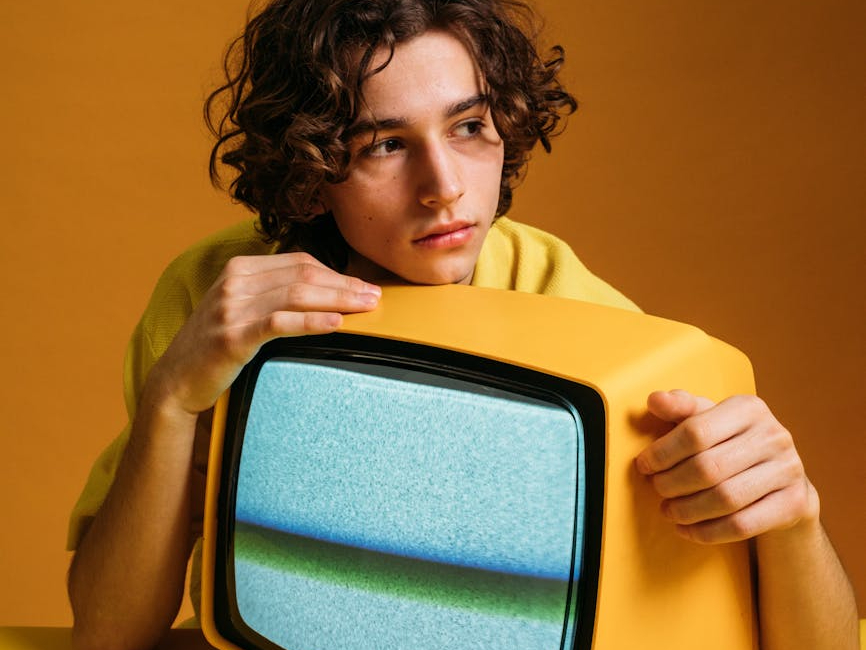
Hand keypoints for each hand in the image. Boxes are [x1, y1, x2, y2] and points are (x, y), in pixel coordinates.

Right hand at [147, 252, 380, 414]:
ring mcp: (231, 308)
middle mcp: (234, 282)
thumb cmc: (216, 346)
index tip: (364, 285)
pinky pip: (280, 323)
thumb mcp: (241, 309)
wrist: (175, 381)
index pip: (300, 263)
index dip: (337, 273)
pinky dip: (312, 320)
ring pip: (296, 295)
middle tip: (376, 296)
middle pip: (303, 276)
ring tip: (366, 307)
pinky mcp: (231, 337)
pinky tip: (336, 323)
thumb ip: (273, 294)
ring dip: (338, 300)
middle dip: (345, 285)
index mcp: (239, 269)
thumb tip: (326, 292)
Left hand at [634, 389, 818, 543]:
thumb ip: (680, 408)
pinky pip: (742, 525)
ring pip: (725, 499)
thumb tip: (654, 400)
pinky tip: (687, 530)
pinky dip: (707, 532)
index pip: (695, 432)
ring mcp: (788, 470)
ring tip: (668, 511)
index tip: (644, 465)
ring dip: (687, 510)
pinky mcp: (794, 503)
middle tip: (656, 489)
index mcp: (748, 408)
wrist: (781, 480)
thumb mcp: (707, 419)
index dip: (662, 453)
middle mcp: (774, 435)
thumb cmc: (730, 444)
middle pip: (708, 468)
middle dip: (672, 483)